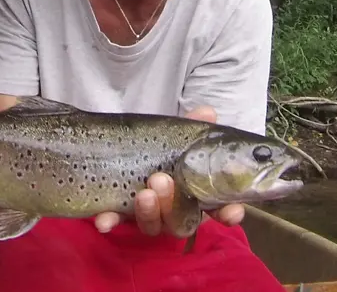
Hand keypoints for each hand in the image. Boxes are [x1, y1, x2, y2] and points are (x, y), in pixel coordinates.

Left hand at [92, 105, 245, 236]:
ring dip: (149, 212)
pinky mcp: (119, 214)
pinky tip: (103, 220)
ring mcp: (147, 215)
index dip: (228, 213)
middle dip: (173, 204)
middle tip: (163, 180)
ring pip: (153, 225)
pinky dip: (110, 221)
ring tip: (144, 192)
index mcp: (195, 193)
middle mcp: (174, 210)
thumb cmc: (158, 145)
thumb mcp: (174, 134)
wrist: (113, 147)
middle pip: (182, 220)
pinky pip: (115, 223)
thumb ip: (192, 126)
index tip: (232, 211)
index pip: (219, 209)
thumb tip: (208, 111)